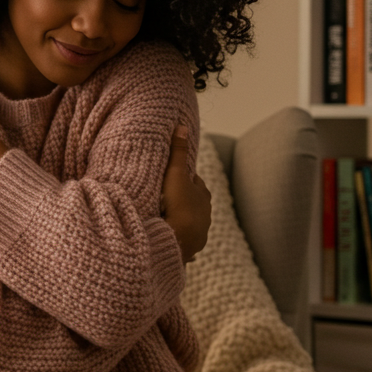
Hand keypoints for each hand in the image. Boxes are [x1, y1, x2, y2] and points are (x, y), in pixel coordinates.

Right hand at [162, 125, 210, 263]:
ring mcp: (200, 230)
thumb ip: (178, 152)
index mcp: (203, 194)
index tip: (173, 176)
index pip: (194, 181)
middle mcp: (206, 212)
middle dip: (183, 199)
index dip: (184, 178)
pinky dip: (180, 238)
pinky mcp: (192, 246)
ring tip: (167, 218)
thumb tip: (182, 126)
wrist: (180, 239)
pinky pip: (186, 240)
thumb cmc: (179, 205)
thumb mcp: (176, 174)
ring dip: (182, 219)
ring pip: (191, 221)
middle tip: (166, 197)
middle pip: (193, 202)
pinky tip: (171, 239)